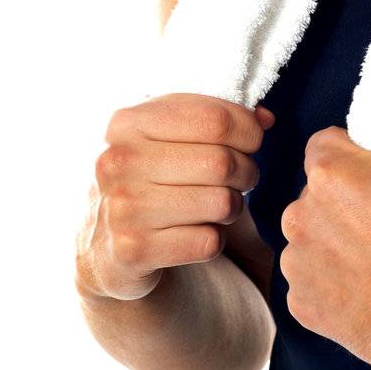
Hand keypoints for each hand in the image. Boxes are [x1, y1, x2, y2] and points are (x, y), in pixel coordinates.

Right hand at [75, 93, 274, 300]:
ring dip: (231, 207)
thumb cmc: (152, 178)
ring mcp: (121, 208)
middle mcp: (118, 162)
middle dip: (246, 172)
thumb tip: (264, 118)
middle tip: (239, 179)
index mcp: (128, 123)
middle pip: (222, 163)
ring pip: (221, 203)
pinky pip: (209, 242)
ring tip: (215, 206)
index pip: (215, 119)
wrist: (105, 245)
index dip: (248, 132)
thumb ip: (218, 118)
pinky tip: (193, 234)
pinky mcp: (132, 251)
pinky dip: (214, 240)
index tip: (250, 142)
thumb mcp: (172, 135)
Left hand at [279, 123, 370, 369]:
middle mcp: (300, 214)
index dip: (354, 153)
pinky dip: (334, 284)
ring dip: (334, 242)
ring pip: (311, 238)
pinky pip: (312, 282)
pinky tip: (370, 289)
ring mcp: (298, 264)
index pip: (325, 144)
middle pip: (316, 193)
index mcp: (329, 172)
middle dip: (344, 200)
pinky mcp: (303, 306)